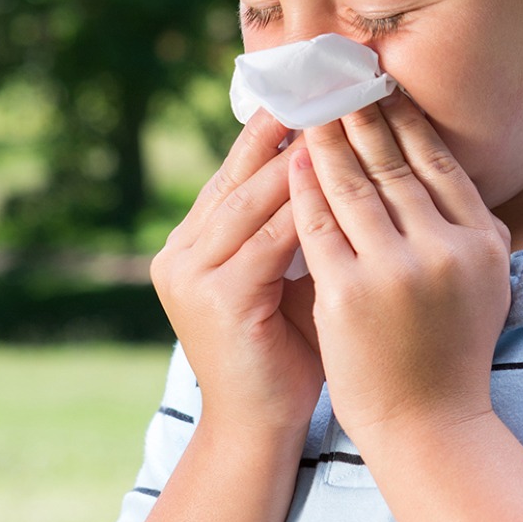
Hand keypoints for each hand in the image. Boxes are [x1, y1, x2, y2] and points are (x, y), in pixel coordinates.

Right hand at [151, 109, 323, 434]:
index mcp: (193, 244)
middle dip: (286, 133)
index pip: (237, 173)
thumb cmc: (286, 354)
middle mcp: (181, 253)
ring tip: (339, 123)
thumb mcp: (288, 279)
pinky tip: (339, 185)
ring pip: (252, 202)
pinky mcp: (215, 300)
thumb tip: (341, 167)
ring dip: (298, 162)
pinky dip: (304, 210)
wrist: (258, 431)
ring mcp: (191, 276)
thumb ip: (298, 229)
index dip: (276, 132)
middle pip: (239, 176)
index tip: (319, 93)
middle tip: (331, 91)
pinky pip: (268, 241)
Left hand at [289, 90, 511, 439]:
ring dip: (326, 142)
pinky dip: (302, 189)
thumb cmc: (453, 352)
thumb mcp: (485, 283)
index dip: (406, 122)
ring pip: (352, 187)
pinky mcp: (349, 293)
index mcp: (483, 242)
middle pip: (394, 166)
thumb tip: (446, 167)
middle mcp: (446, 249)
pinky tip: (289, 162)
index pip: (439, 164)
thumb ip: (473, 229)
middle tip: (338, 83)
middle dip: (361, 119)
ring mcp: (397, 270)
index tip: (382, 91)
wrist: (429, 423)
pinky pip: (318, 225)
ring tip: (309, 112)